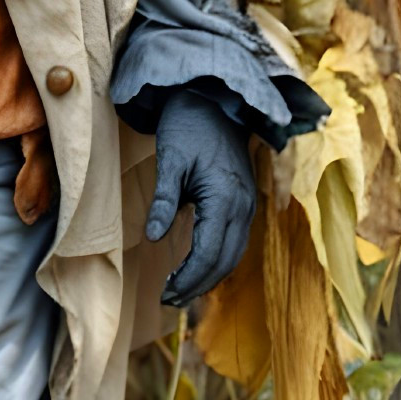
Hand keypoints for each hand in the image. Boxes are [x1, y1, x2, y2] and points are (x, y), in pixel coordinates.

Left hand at [145, 88, 258, 306]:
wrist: (214, 100)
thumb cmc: (188, 126)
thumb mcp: (169, 160)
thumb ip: (163, 200)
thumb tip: (151, 239)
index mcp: (226, 198)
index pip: (210, 253)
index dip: (189, 279)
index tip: (166, 293)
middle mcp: (244, 206)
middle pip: (225, 261)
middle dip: (198, 285)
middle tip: (168, 299)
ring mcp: (249, 204)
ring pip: (235, 255)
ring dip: (209, 277)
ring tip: (180, 290)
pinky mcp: (246, 201)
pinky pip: (236, 241)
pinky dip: (218, 260)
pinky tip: (198, 267)